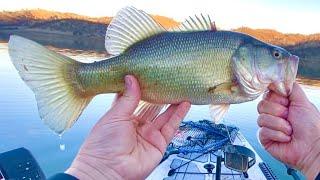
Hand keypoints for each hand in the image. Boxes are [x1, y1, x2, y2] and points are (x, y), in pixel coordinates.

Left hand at [66, 75, 190, 179]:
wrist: (106, 170)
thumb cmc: (102, 145)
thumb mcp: (115, 116)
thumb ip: (128, 98)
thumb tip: (131, 78)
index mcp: (123, 118)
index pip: (136, 99)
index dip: (143, 87)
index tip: (150, 74)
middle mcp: (137, 126)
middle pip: (153, 106)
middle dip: (160, 94)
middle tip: (168, 79)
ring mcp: (149, 135)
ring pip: (164, 115)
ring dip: (173, 102)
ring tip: (180, 88)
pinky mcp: (159, 144)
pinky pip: (171, 127)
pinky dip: (179, 115)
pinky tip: (184, 103)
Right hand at [257, 83, 319, 178]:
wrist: (312, 147)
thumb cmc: (311, 127)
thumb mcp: (302, 101)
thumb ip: (290, 87)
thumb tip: (278, 79)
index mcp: (280, 104)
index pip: (267, 94)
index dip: (276, 98)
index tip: (286, 102)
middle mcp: (273, 114)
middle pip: (261, 105)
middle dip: (278, 112)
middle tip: (289, 117)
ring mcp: (267, 126)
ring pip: (261, 118)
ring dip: (280, 125)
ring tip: (290, 130)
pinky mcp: (264, 138)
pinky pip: (263, 131)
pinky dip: (277, 135)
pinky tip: (286, 138)